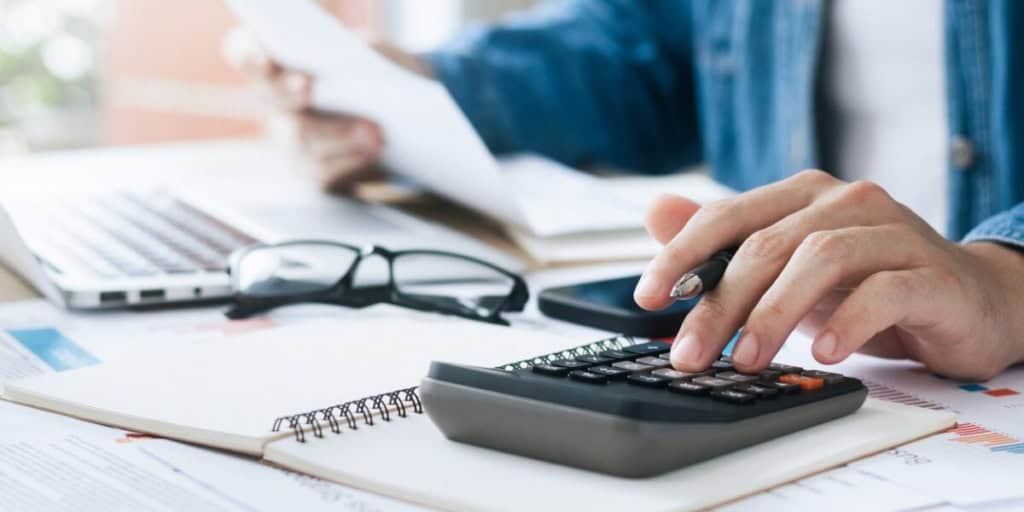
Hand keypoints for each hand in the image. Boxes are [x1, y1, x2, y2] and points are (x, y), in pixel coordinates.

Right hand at [223, 28, 429, 192]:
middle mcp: (274, 99)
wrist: (399, 111)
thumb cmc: (378, 70)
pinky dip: (349, 161)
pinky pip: (320, 171)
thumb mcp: (373, 50)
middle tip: (309, 87)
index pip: (242, 51)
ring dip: (337, 134)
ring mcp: (288, 137)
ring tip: (373, 132)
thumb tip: (348, 67)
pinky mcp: (311, 169)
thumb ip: (356, 51)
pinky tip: (372, 153)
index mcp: (279, 58)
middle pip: (269, 97)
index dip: (248, 55)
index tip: (265, 59)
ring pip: (299, 139)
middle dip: (289, 92)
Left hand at [634, 170, 1023, 380]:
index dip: (682, 255)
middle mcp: (846, 202)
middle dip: (720, 304)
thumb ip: (724, 243)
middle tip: (690, 354)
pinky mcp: (930, 273)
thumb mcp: (785, 268)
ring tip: (747, 359)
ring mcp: (892, 232)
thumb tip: (656, 212)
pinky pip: (883, 292)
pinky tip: (823, 353)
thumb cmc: (865, 283)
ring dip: (774, 314)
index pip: (728, 216)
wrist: (967, 300)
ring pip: (820, 259)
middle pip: (766, 246)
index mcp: (802, 196)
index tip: (646, 298)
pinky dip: (847, 323)